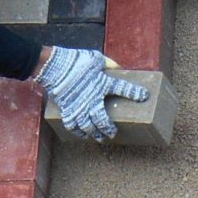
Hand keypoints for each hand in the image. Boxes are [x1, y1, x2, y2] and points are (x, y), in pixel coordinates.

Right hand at [34, 47, 148, 141]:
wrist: (54, 66)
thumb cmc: (75, 60)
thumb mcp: (96, 58)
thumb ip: (108, 64)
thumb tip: (118, 68)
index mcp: (103, 84)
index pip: (123, 89)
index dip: (135, 93)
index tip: (144, 96)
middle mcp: (93, 99)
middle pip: (104, 120)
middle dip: (109, 129)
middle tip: (113, 134)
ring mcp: (79, 107)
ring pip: (89, 127)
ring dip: (95, 134)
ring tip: (100, 138)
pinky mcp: (67, 110)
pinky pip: (73, 126)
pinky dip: (78, 132)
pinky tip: (83, 135)